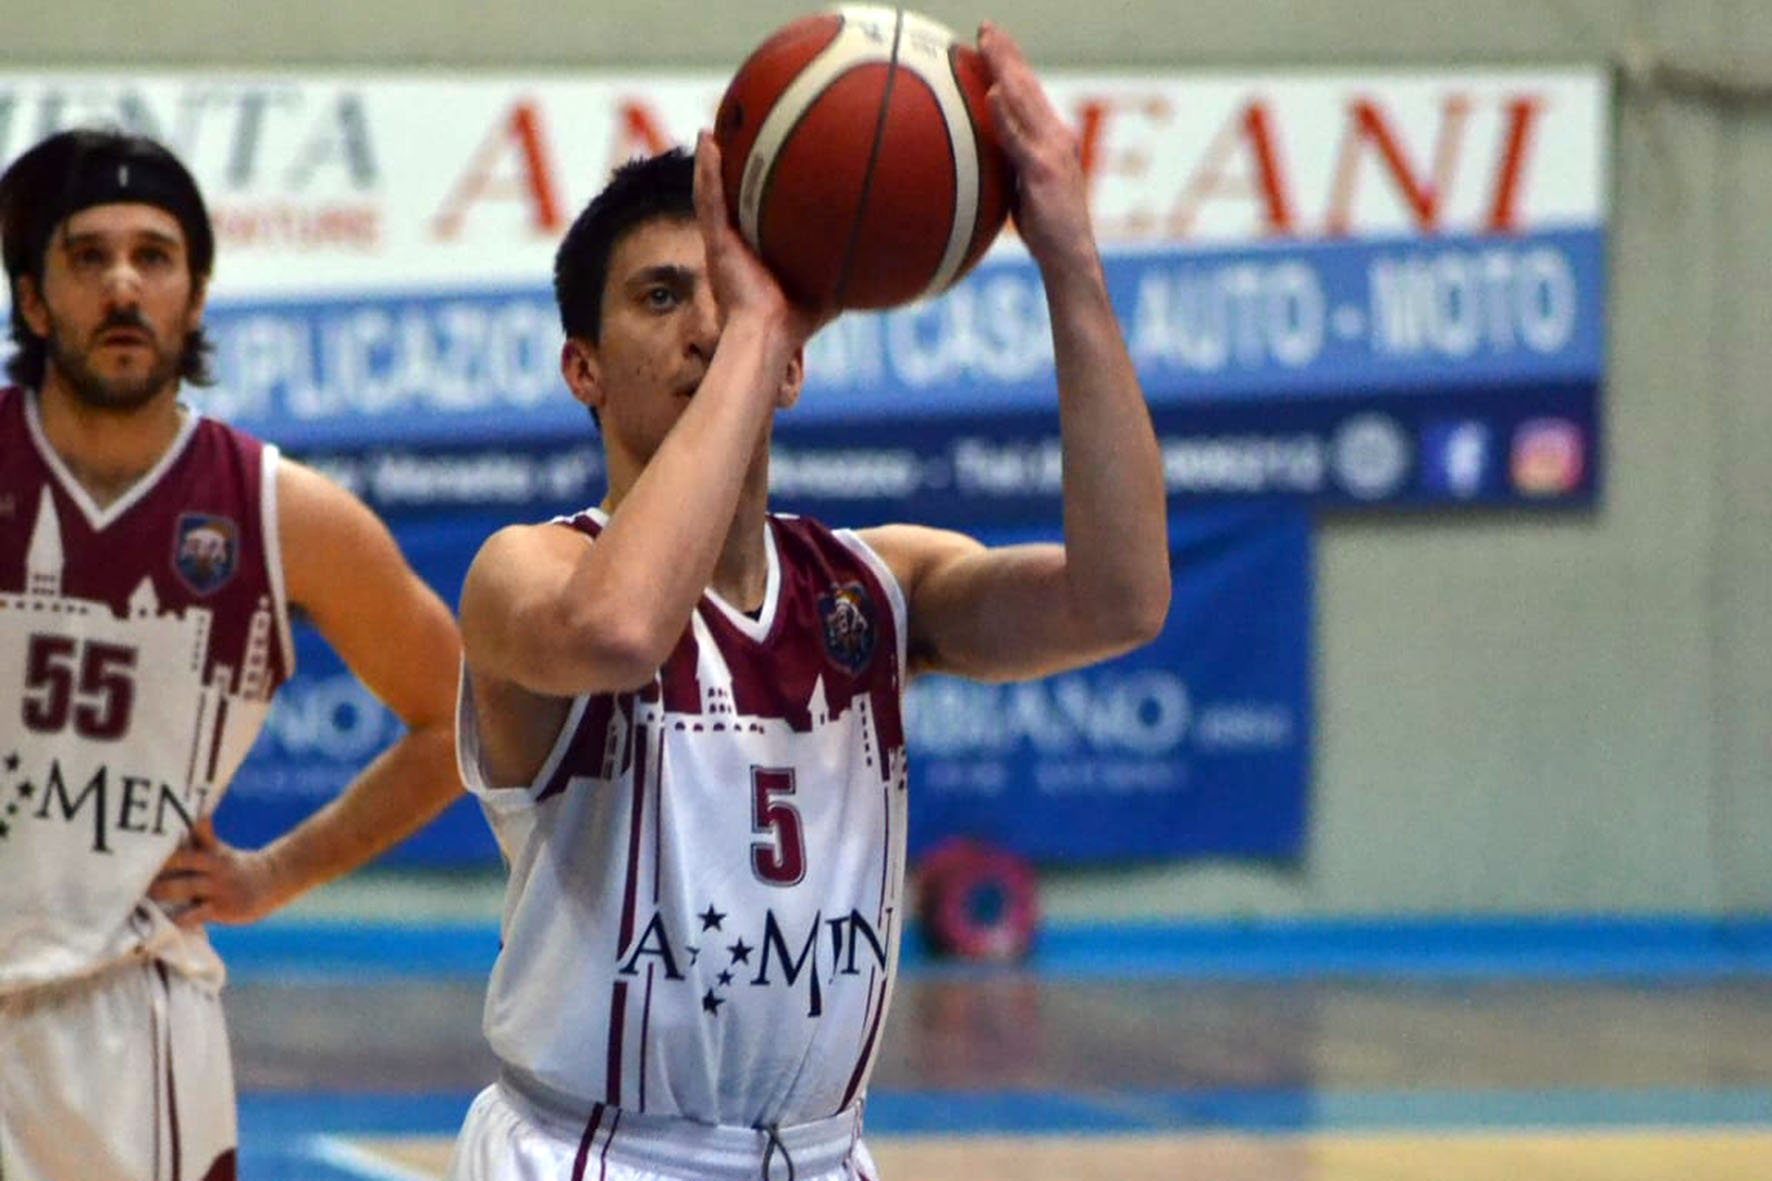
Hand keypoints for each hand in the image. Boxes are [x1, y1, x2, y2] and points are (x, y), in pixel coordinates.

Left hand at [147, 818, 292, 929]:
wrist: (273, 881)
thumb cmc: (236, 867)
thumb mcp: (220, 851)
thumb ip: (202, 837)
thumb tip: (191, 816)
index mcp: (211, 852)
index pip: (188, 840)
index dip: (166, 842)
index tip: (139, 843)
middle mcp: (213, 866)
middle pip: (180, 861)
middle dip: (155, 867)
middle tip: (128, 872)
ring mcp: (217, 887)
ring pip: (182, 888)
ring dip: (160, 891)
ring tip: (135, 897)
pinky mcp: (221, 909)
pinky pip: (194, 916)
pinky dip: (176, 920)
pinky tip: (159, 924)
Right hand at [692, 131, 835, 347]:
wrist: (769, 335)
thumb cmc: (796, 322)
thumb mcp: (828, 291)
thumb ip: (845, 273)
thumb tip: (881, 262)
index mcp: (754, 256)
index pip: (752, 217)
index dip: (753, 194)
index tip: (760, 165)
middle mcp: (734, 246)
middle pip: (728, 202)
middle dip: (728, 172)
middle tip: (731, 138)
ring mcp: (722, 243)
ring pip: (711, 195)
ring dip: (709, 163)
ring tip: (710, 131)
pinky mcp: (715, 243)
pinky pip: (708, 199)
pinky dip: (706, 169)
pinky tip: (706, 139)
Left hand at [977, 22, 1095, 269]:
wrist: (1070, 258)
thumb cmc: (1047, 230)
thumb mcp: (1026, 188)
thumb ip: (1012, 163)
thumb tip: (985, 153)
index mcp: (1053, 139)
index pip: (1030, 93)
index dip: (1012, 64)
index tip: (992, 40)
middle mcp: (1056, 137)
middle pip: (1028, 86)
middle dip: (1006, 53)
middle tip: (986, 27)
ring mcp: (1052, 152)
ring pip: (1025, 102)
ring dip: (1005, 69)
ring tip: (986, 44)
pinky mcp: (1043, 172)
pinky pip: (1019, 139)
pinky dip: (1006, 114)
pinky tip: (993, 92)